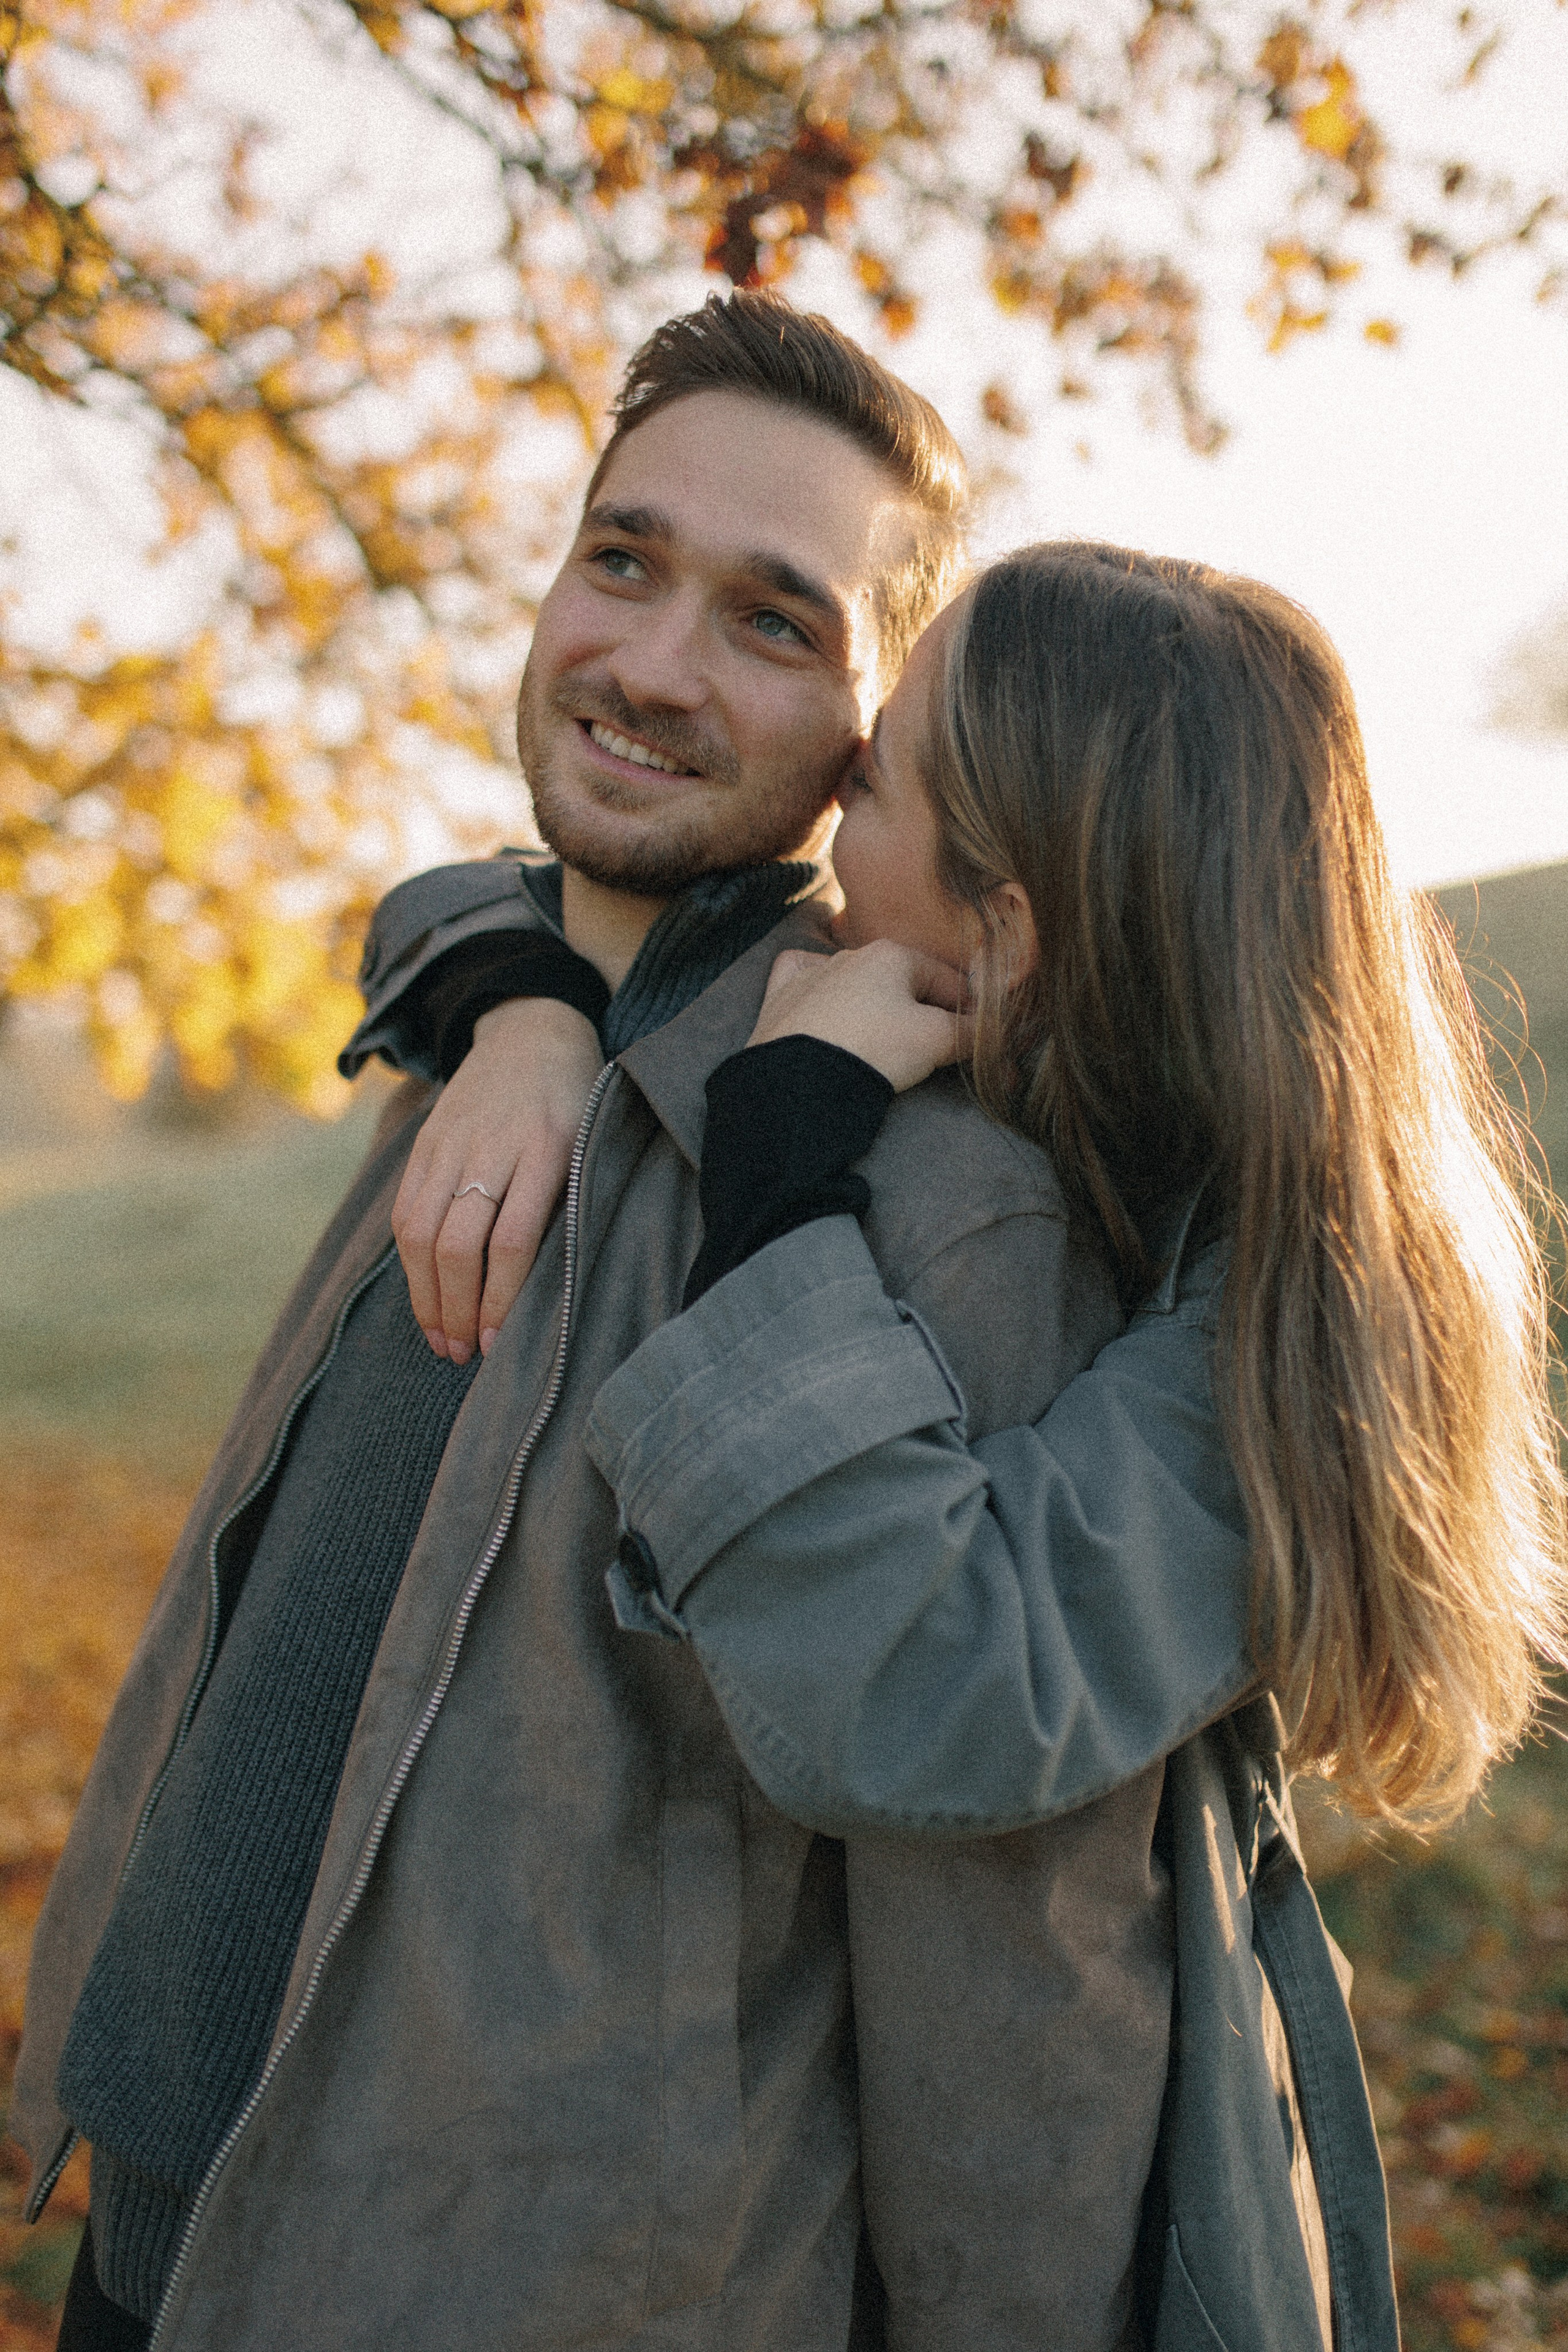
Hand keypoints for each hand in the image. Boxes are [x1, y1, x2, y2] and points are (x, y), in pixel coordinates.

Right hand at [392, 998, 603, 1361]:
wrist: (533, 1032)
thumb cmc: (577, 1103)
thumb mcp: (590, 1146)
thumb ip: (570, 1206)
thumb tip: (556, 1294)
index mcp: (547, 1150)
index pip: (513, 1240)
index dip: (502, 1299)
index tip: (499, 1344)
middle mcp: (493, 1147)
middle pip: (459, 1243)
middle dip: (457, 1309)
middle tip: (464, 1354)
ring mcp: (452, 1145)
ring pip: (422, 1232)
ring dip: (427, 1296)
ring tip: (440, 1340)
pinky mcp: (426, 1145)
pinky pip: (406, 1211)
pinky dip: (411, 1262)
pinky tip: (424, 1295)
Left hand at [748, 940, 972, 1092]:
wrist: (799, 1082)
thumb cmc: (873, 1051)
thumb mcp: (936, 1041)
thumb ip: (972, 1032)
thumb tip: (994, 1032)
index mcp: (892, 954)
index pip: (948, 981)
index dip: (971, 1011)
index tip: (981, 1037)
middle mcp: (849, 954)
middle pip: (903, 984)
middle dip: (923, 1011)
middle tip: (935, 1047)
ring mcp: (811, 975)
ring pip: (856, 983)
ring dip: (876, 1006)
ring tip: (884, 1043)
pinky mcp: (779, 1000)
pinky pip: (803, 984)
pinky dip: (819, 994)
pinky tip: (825, 1009)